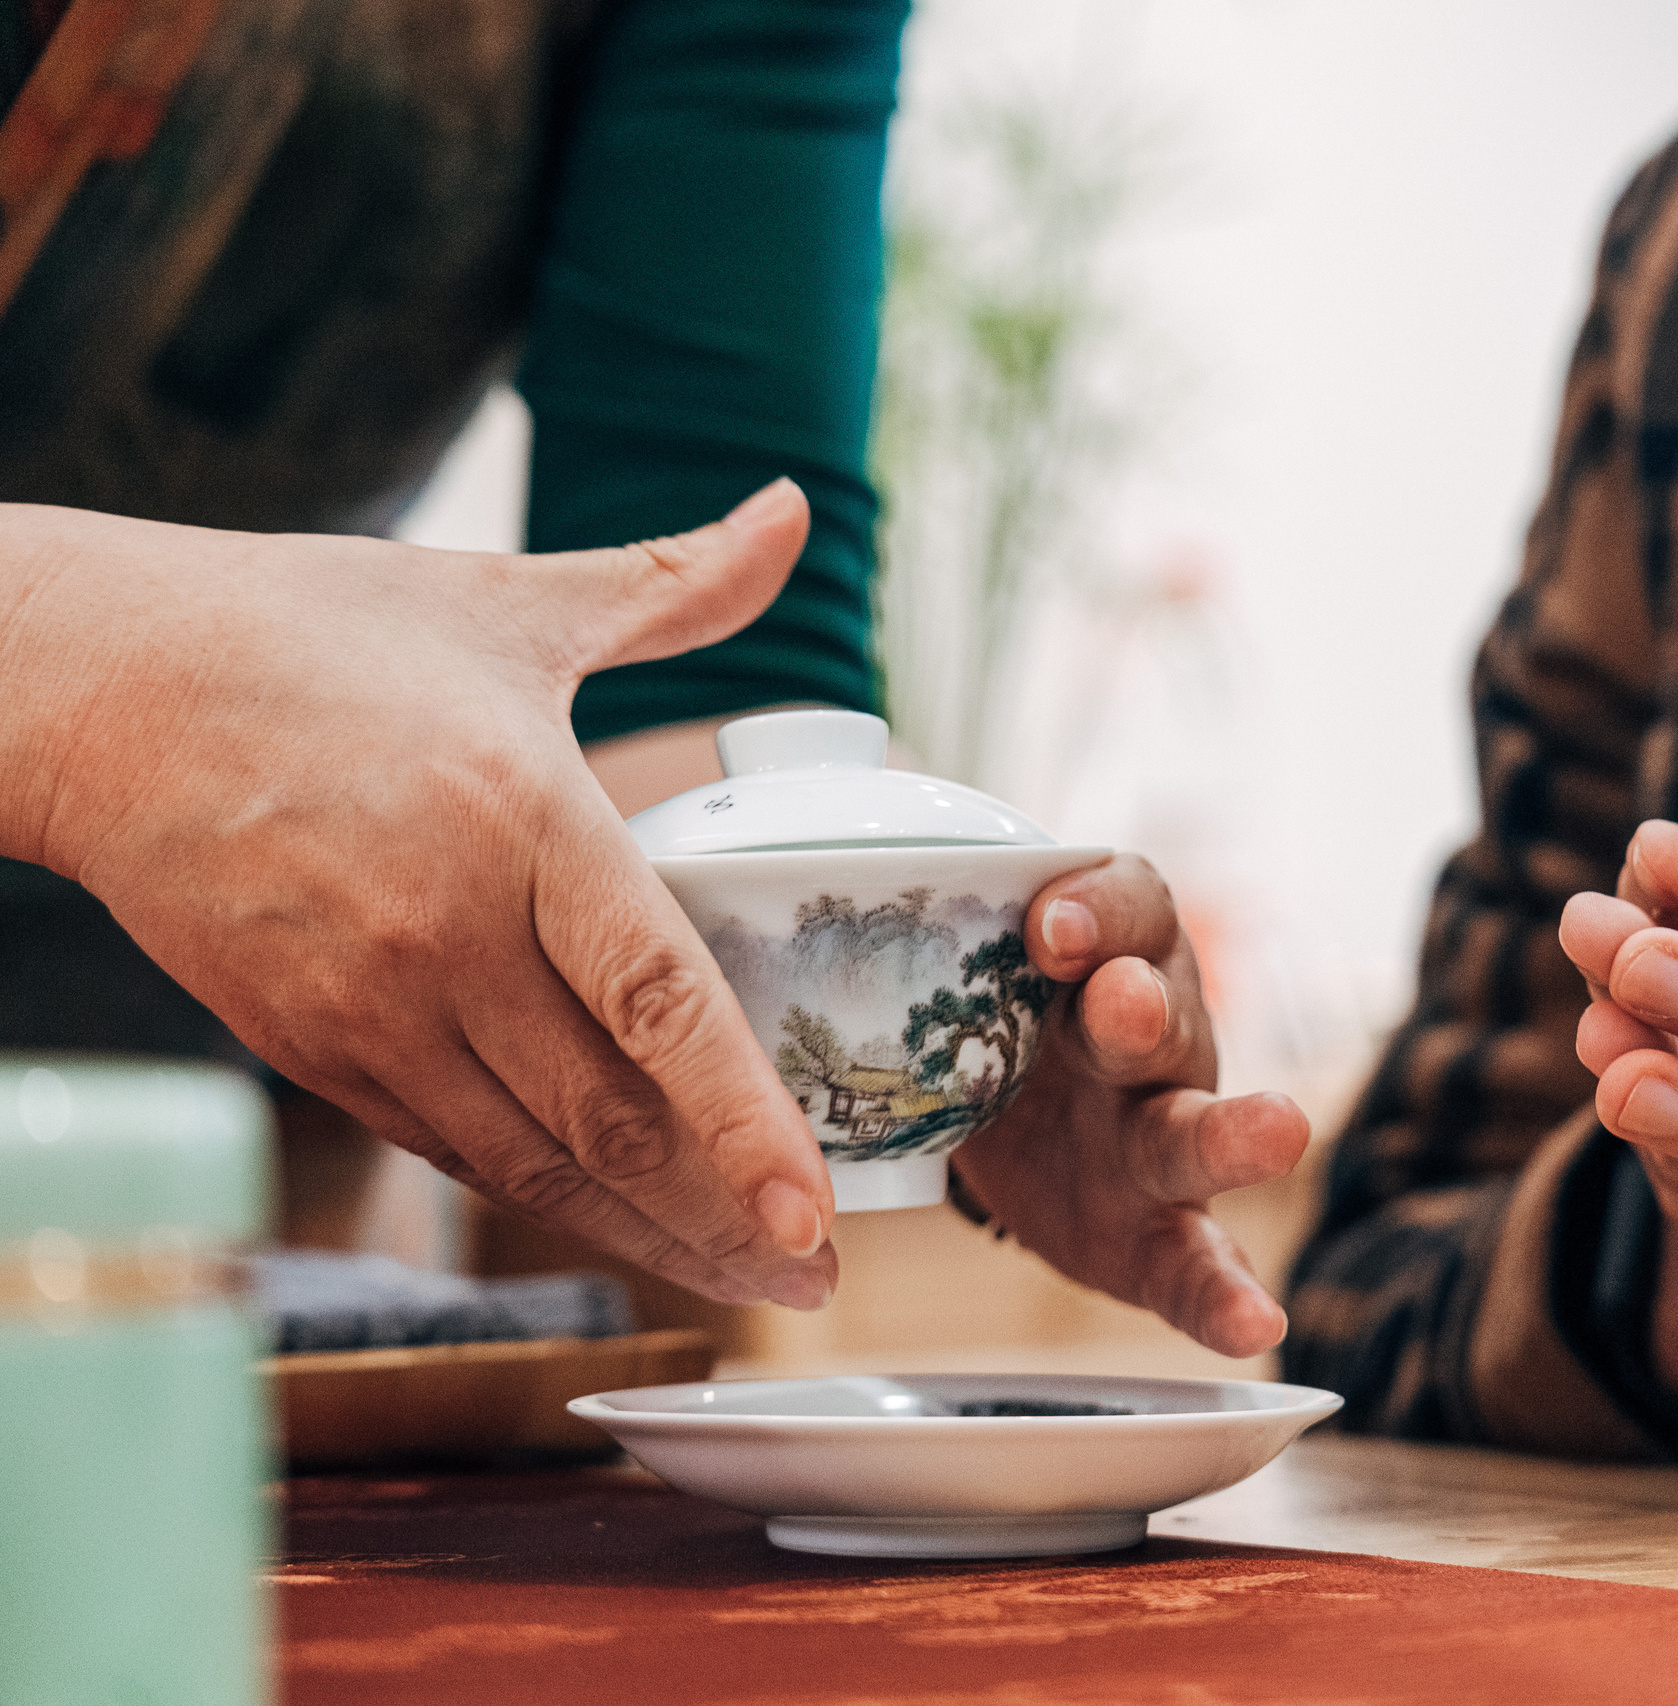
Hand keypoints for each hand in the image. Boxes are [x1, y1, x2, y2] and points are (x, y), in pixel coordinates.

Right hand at [0, 484, 838, 1307]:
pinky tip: (616, 1223)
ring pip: (530, 1161)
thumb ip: (674, 585)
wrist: (97, 688)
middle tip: (820, 1285)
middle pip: (607, 1118)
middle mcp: (446, 933)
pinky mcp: (310, 1047)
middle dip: (723, 1219)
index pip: (657, 1002)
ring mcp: (367, 1005)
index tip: (818, 1213)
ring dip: (644, 1234)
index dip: (744, 1121)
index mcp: (519, 819)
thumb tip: (792, 509)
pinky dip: (542, 1199)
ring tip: (741, 1283)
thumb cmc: (315, 634)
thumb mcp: (506, 601)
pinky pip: (450, 1149)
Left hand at [949, 856, 1309, 1357]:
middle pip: (1156, 1015)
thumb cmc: (995, 1018)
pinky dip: (1226, 1294)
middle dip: (1141, 1009)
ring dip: (1231, 1132)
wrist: (1024, 1119)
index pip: (1123, 903)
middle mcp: (1147, 1037)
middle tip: (1122, 1001)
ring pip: (1194, 1130)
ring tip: (1274, 1132)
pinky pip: (1199, 1262)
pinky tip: (1252, 1322)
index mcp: (1103, 954)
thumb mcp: (960, 960)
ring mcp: (1160, 1135)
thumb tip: (756, 878)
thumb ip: (911, 927)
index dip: (1096, 906)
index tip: (1048, 921)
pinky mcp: (1160, 1229)